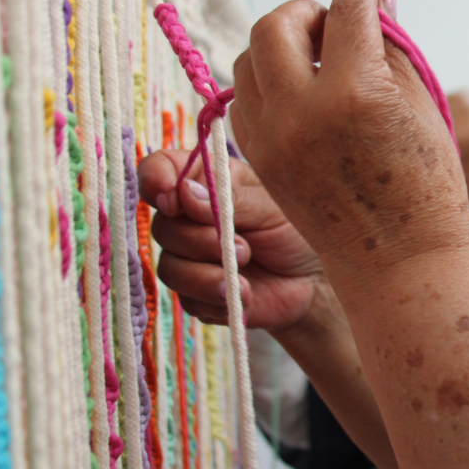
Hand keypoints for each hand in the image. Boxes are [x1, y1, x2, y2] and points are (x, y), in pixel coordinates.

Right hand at [140, 149, 325, 332]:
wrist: (313, 280)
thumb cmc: (297, 231)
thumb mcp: (272, 208)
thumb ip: (232, 201)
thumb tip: (184, 194)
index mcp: (209, 181)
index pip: (161, 169)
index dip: (155, 180)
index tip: (172, 199)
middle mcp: (191, 217)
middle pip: (162, 226)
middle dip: (199, 241)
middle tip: (243, 249)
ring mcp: (190, 257)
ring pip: (169, 267)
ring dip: (206, 276)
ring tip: (242, 281)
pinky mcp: (196, 292)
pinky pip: (186, 300)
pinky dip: (215, 299)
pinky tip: (244, 296)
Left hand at [230, 0, 468, 283]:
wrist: (399, 260)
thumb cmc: (427, 185)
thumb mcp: (422, 106)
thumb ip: (393, 48)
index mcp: (356, 92)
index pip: (347, 9)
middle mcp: (303, 110)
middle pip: (278, 23)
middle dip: (309, 12)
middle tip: (335, 25)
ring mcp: (272, 136)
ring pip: (249, 56)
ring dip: (281, 44)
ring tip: (317, 60)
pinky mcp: (259, 157)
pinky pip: (243, 96)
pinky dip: (267, 82)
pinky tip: (302, 94)